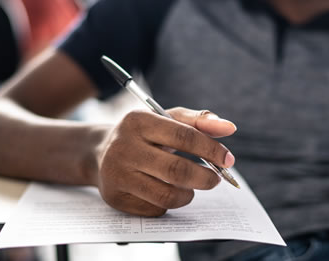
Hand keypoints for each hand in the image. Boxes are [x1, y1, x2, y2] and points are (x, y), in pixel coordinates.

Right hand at [95, 107, 236, 216]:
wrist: (99, 153)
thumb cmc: (143, 135)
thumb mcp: (166, 119)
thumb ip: (199, 121)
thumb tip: (229, 128)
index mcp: (138, 121)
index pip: (183, 136)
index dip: (211, 149)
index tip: (228, 159)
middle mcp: (123, 147)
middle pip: (176, 170)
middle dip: (204, 178)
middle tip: (216, 179)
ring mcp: (117, 174)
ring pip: (166, 195)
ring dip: (188, 195)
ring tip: (191, 188)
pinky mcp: (115, 197)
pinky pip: (154, 209)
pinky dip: (168, 204)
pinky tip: (165, 192)